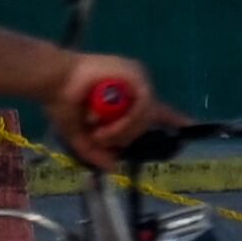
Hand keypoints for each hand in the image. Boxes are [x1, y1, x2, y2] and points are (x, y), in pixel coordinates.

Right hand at [47, 54, 180, 168]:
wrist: (52, 82)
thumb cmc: (63, 104)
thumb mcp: (80, 135)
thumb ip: (95, 152)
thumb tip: (113, 167)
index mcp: (125, 100)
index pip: (156, 111)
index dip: (174, 119)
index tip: (189, 125)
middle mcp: (135, 90)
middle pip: (147, 122)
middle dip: (125, 136)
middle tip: (102, 140)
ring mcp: (138, 80)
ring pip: (145, 116)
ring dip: (123, 131)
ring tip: (100, 133)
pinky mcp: (136, 74)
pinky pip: (142, 105)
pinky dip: (126, 120)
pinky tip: (104, 121)